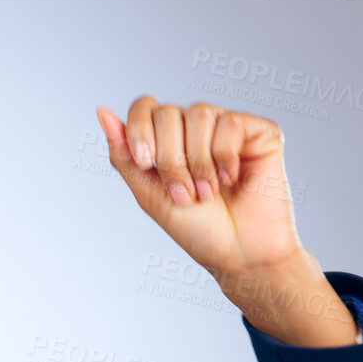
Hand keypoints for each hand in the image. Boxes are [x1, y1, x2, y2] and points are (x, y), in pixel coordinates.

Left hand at [97, 98, 353, 345]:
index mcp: (169, 139)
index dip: (140, 130)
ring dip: (198, 162)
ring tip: (208, 193)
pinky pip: (230, 123)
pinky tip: (232, 179)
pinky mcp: (260, 132)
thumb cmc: (197, 229)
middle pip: (168, 112)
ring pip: (199, 113)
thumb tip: (102, 112)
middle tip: (184, 193)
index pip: (145, 107)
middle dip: (170, 158)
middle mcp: (198, 127)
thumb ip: (125, 155)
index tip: (145, 163)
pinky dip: (224, 156)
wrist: (239, 255)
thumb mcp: (149, 193)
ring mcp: (228, 127)